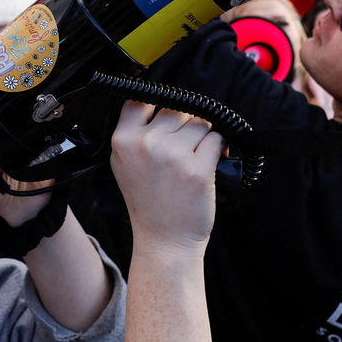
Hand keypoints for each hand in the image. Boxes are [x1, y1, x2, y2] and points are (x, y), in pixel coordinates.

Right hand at [111, 102, 222, 259]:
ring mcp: (173, 156)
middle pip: (177, 110)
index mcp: (123, 141)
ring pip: (200, 123)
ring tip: (193, 160)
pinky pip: (217, 139)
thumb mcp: (124, 164)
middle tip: (180, 152)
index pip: (141, 99)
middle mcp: (146, 144)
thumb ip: (135, 133)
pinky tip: (208, 165)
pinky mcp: (198, 169)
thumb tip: (163, 105)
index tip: (164, 119)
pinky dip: (219, 149)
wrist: (164, 241)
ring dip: (203, 138)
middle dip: (184, 126)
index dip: (157, 107)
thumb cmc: (148, 202)